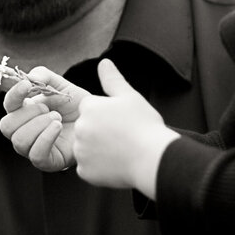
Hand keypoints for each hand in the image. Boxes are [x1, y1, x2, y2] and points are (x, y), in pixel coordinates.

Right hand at [0, 67, 88, 171]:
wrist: (97, 124)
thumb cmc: (77, 107)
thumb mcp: (62, 86)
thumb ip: (45, 76)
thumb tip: (29, 76)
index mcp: (24, 112)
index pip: (8, 105)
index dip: (14, 94)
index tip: (27, 85)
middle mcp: (24, 131)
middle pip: (6, 126)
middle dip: (27, 114)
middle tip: (48, 108)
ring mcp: (33, 147)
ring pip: (19, 141)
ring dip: (39, 125)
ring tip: (57, 118)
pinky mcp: (46, 161)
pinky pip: (35, 154)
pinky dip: (46, 138)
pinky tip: (58, 127)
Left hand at [73, 59, 177, 196]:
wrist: (153, 159)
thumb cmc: (145, 126)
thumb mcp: (130, 97)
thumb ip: (112, 80)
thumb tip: (103, 62)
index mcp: (89, 107)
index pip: (91, 109)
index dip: (107, 115)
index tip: (122, 122)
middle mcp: (80, 128)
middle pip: (87, 128)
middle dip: (100, 132)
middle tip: (123, 137)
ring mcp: (81, 151)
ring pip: (87, 148)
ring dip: (99, 149)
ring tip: (121, 150)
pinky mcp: (84, 171)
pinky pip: (89, 167)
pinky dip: (99, 167)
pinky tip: (116, 163)